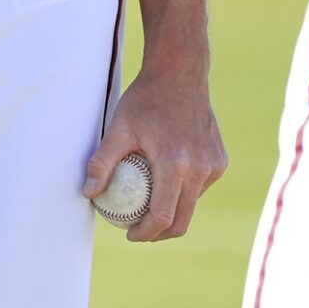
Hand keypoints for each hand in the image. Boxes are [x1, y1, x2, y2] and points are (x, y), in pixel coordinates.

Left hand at [81, 63, 226, 241]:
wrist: (180, 74)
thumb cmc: (146, 100)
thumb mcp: (119, 127)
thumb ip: (102, 162)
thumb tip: (88, 193)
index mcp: (175, 164)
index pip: (162, 216)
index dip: (145, 233)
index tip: (129, 234)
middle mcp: (200, 168)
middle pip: (182, 220)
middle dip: (160, 233)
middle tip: (139, 230)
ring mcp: (214, 165)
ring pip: (192, 204)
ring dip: (172, 212)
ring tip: (149, 206)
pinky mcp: (220, 160)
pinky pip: (201, 187)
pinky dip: (184, 192)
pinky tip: (166, 181)